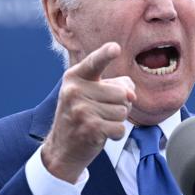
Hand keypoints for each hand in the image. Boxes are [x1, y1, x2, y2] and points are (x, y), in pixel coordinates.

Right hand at [40, 42, 135, 182]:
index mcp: (75, 77)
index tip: (116, 47)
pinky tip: (102, 133)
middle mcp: (75, 90)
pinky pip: (120, 128)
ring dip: (117, 120)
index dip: (106, 54)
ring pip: (122, 111)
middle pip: (122, 93)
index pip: (95, 63)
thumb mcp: (92, 94)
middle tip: (104, 112)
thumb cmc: (84, 115)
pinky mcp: (89, 128)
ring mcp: (80, 109)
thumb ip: (116, 86)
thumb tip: (131, 94)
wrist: (63, 146)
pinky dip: (116, 133)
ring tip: (101, 122)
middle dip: (121, 105)